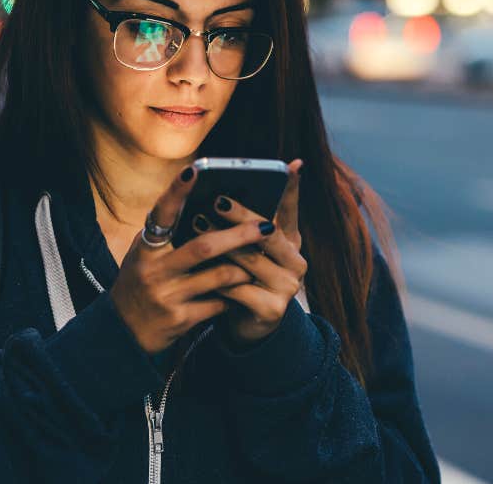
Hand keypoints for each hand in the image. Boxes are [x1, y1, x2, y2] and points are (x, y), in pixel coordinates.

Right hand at [108, 165, 269, 354]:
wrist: (122, 332)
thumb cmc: (138, 283)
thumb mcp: (142, 255)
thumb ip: (165, 233)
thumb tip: (199, 202)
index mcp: (144, 249)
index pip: (161, 214)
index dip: (176, 192)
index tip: (193, 171)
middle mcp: (154, 270)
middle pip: (203, 247)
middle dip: (238, 235)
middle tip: (265, 225)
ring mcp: (167, 296)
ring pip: (218, 276)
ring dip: (244, 267)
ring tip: (262, 259)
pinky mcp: (180, 319)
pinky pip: (218, 304)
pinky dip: (234, 295)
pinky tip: (246, 288)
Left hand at [211, 159, 306, 345]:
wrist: (247, 326)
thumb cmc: (243, 278)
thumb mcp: (248, 250)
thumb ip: (244, 225)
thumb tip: (221, 191)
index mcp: (292, 243)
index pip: (291, 211)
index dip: (292, 189)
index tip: (290, 166)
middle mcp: (296, 262)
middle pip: (267, 233)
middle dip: (240, 215)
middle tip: (217, 200)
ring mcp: (287, 287)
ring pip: (249, 260)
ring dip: (221, 244)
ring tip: (196, 226)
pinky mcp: (272, 310)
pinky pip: (238, 288)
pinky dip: (216, 277)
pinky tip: (197, 266)